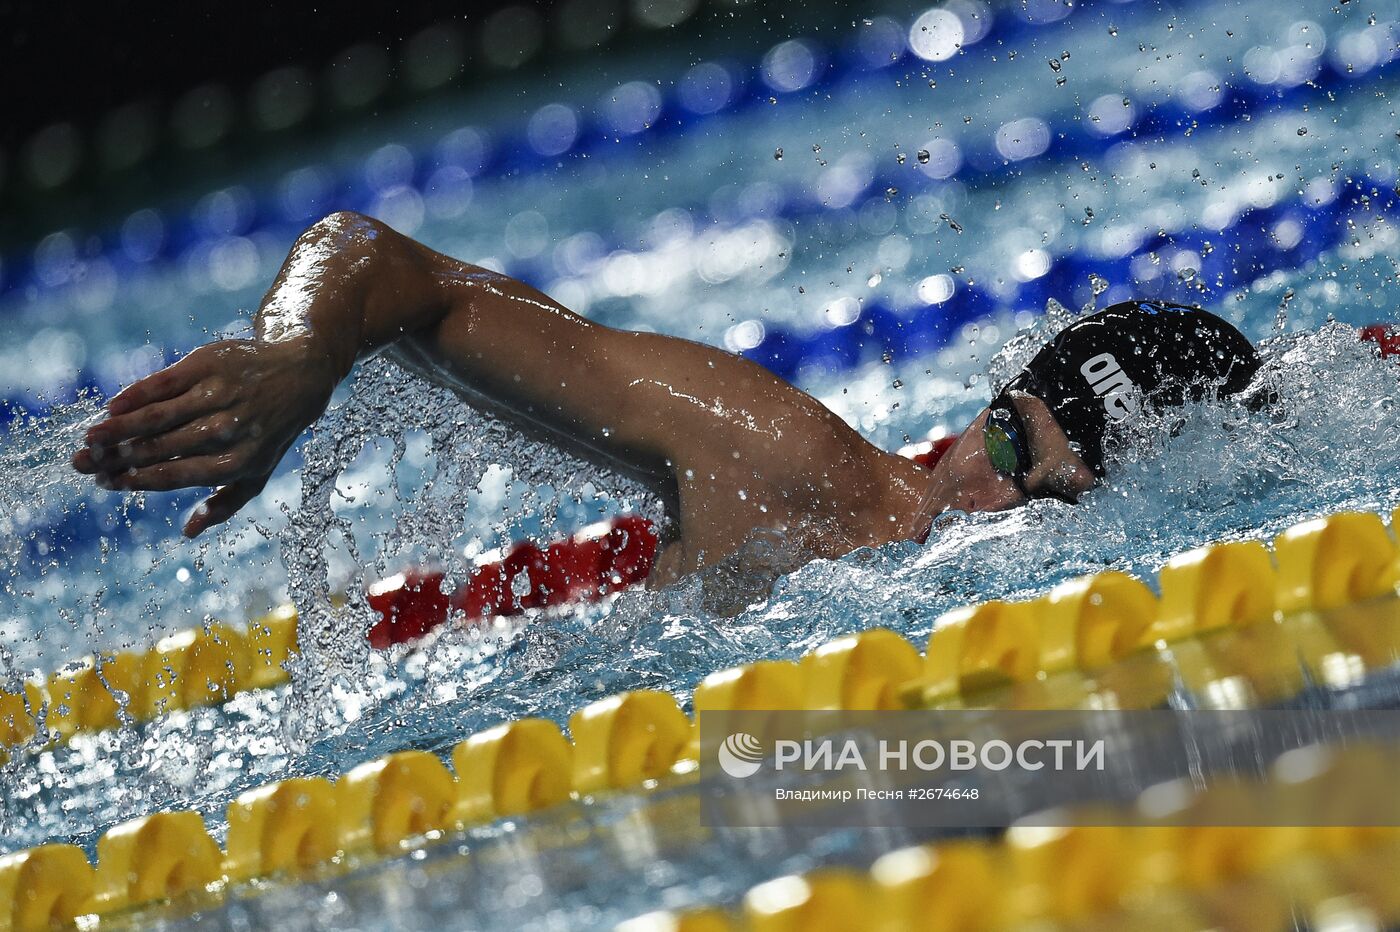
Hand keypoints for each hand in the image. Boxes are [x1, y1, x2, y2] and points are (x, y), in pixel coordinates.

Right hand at [73, 338, 337, 536]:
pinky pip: (164, 382)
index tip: (105, 482)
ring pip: (159, 415)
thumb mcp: (258, 472)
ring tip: (90, 439)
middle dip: (117, 457)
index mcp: (239, 461)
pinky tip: (111, 407)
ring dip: (118, 428)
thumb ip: (225, 503)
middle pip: (161, 446)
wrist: (300, 375)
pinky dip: (135, 395)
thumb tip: (188, 532)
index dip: (137, 480)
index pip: (177, 475)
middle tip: (81, 464)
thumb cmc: (269, 432)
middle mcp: (230, 429)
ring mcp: (219, 395)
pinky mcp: (209, 365)